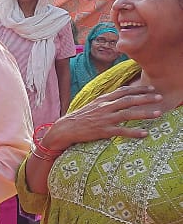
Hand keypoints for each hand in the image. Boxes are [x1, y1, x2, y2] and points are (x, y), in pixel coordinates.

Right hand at [42, 85, 162, 151]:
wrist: (65, 128)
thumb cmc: (80, 117)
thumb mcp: (93, 105)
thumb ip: (107, 101)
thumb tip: (120, 98)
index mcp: (102, 100)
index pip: (123, 91)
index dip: (138, 89)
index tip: (151, 89)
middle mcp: (104, 107)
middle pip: (128, 100)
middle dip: (145, 98)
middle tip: (159, 97)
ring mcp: (104, 119)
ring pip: (127, 114)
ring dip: (144, 113)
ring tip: (158, 113)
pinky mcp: (102, 131)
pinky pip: (121, 131)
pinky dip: (133, 132)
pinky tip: (144, 134)